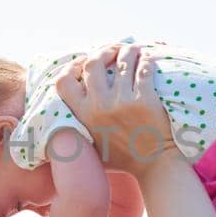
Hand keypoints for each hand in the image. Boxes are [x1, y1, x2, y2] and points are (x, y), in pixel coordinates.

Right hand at [54, 43, 175, 175]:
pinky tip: (147, 57)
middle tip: (113, 51)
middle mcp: (100, 107)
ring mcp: (123, 102)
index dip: (71, 67)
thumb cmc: (123, 157)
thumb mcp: (90, 147)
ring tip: (132, 49)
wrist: (155, 167)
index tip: (83, 63)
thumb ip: (76, 129)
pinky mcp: (145, 100)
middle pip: (93, 63)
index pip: (63, 82)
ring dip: (127, 50)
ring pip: (122, 61)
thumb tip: (59, 115)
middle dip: (103, 51)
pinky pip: (143, 68)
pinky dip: (145, 59)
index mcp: (83, 116)